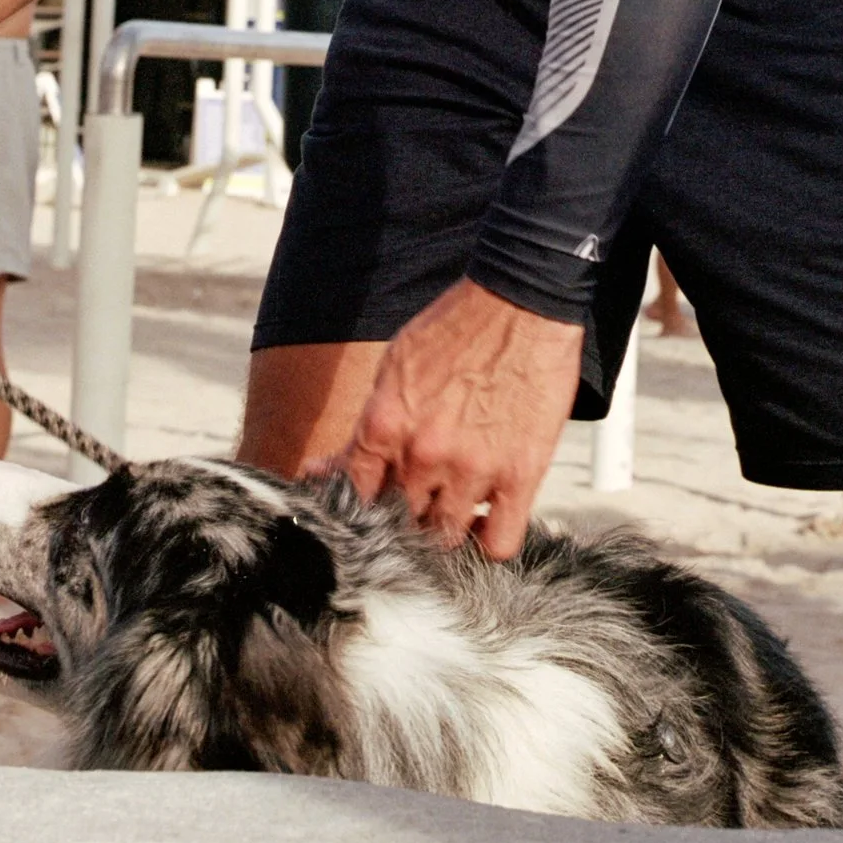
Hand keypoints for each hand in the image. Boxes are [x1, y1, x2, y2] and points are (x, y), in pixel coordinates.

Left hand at [338, 278, 584, 557]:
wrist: (521, 300)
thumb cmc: (456, 328)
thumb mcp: (394, 369)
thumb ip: (365, 428)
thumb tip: (322, 470)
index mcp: (383, 425)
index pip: (355, 497)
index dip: (363, 509)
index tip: (373, 508)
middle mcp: (422, 454)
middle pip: (399, 522)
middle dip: (404, 518)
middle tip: (417, 506)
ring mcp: (472, 467)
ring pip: (445, 536)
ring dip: (446, 528)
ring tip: (452, 509)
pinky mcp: (520, 474)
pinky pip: (499, 541)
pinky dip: (490, 542)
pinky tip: (487, 521)